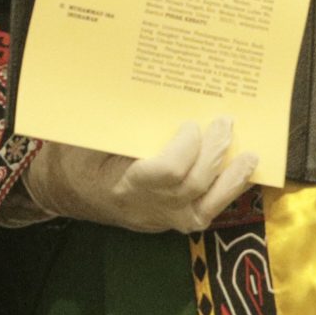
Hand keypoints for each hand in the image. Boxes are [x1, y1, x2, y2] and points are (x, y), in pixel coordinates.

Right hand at [23, 118, 255, 234]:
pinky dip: (228, 191)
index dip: (185, 149)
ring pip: (208, 204)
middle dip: (213, 153)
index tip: (190, 124)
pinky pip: (208, 210)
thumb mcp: (90, 138)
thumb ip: (121, 124)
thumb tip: (154, 93)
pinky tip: (242, 173)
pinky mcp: (173, 221)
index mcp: (122, 184)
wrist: (67, 192)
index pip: (166, 173)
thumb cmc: (77, 159)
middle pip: (193, 185)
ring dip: (230, 177)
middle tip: (224, 124)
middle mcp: (147, 208)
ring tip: (248, 155)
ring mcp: (163, 219)